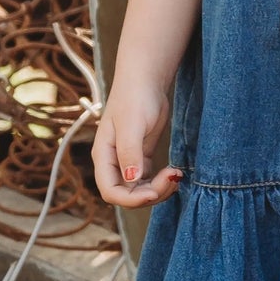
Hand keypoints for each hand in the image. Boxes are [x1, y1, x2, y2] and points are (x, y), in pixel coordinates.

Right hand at [91, 78, 182, 208]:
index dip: (131, 199)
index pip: (111, 192)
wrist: (145, 81)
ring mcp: (127, 161)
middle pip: (127, 195)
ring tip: (176, 175)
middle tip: (172, 178)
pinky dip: (161, 181)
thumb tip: (132, 179)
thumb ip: (130, 153)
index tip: (154, 191)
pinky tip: (173, 172)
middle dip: (150, 194)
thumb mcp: (132, 124)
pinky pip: (148, 179)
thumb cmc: (134, 97)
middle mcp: (113, 162)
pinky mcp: (141, 156)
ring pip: (139, 190)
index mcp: (104, 157)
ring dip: (158, 190)